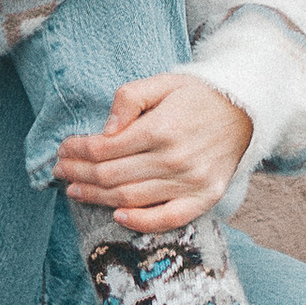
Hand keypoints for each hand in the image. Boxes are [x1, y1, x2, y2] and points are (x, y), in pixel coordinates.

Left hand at [55, 76, 254, 232]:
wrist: (245, 112)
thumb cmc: (198, 97)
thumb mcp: (163, 82)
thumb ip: (130, 98)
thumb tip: (105, 130)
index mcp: (161, 128)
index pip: (104, 148)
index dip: (77, 150)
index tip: (63, 149)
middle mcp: (174, 159)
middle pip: (111, 175)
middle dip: (79, 173)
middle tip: (61, 171)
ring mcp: (190, 183)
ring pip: (130, 198)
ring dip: (96, 197)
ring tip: (75, 190)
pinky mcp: (204, 198)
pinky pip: (167, 219)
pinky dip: (140, 222)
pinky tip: (117, 216)